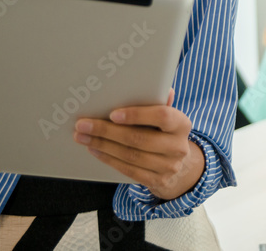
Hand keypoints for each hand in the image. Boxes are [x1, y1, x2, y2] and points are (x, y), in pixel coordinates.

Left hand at [75, 90, 204, 200]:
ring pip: (131, 156)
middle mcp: (178, 147)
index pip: (162, 116)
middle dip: (107, 131)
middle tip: (83, 125)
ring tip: (83, 137)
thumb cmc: (165, 132)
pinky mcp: (157, 181)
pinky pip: (129, 170)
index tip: (112, 114)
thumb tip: (154, 84)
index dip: (137, 115)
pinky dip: (109, 159)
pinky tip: (95, 150)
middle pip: (140, 139)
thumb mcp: (167, 115)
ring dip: (103, 145)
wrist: (177, 163)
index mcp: (182, 124)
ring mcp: (169, 166)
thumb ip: (159, 101)